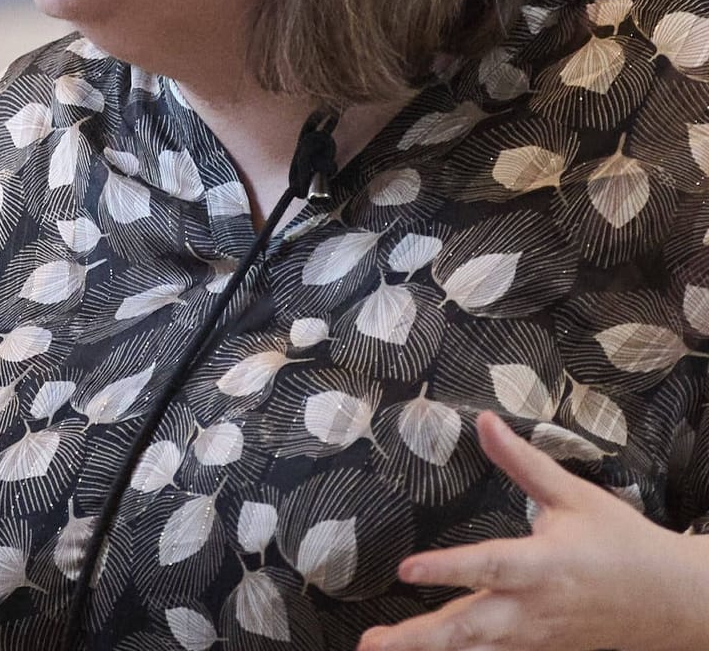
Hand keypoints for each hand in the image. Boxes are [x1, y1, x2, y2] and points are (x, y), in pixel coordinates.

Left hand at [360, 411, 708, 650]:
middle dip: (421, 638)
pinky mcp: (540, 650)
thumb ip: (523, 463)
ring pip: (476, 650)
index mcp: (543, 565)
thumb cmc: (623, 545)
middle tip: (374, 642)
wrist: (673, 601)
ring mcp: (535, 636)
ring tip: (381, 649)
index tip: (406, 569)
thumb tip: (484, 421)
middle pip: (470, 627)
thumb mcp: (575, 496)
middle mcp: (534, 608)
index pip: (488, 566)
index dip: (447, 569)